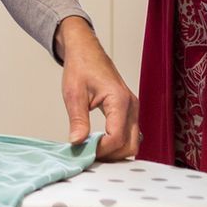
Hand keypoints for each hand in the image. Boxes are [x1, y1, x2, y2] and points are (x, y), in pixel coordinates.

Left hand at [55, 18, 139, 160]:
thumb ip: (78, 120)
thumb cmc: (81, 66)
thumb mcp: (74, 94)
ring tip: (92, 150)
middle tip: (88, 155)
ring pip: (132, 142)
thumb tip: (77, 143)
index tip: (83, 151)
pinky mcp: (129, 110)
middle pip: (129, 145)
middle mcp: (131, 105)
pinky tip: (99, 142)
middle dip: (110, 155)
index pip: (117, 137)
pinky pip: (129, 134)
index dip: (101, 150)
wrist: (86, 51)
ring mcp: (133, 108)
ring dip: (114, 151)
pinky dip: (117, 143)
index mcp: (119, 100)